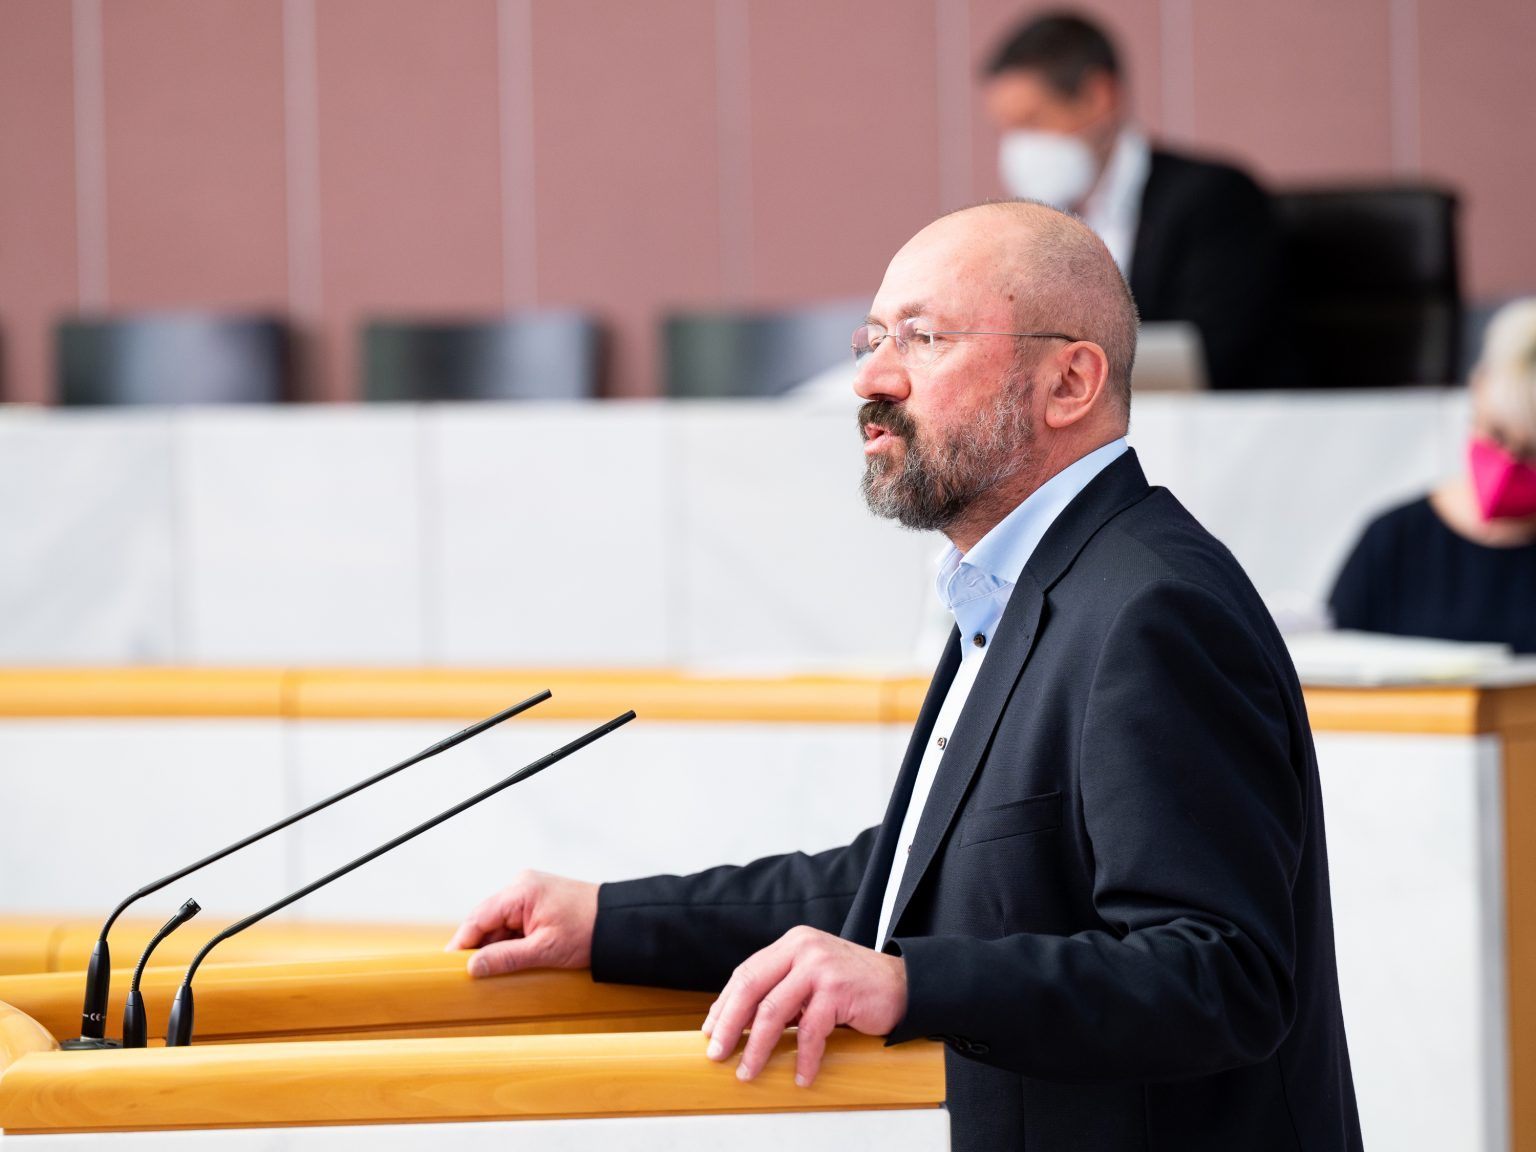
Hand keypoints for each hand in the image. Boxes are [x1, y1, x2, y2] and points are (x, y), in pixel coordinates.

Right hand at [446, 870, 597, 977]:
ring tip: (490, 973)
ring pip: (499, 924)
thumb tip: (472, 967)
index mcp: (520, 891)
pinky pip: (513, 923)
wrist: (621, 922)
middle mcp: (521, 886)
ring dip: (494, 946)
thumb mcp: (544, 950)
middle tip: (467, 977)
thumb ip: (506, 958)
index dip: (461, 943)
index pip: (478, 917)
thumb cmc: (589, 931)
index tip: (448, 966)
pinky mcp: (538, 903)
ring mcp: (530, 893)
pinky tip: (508, 961)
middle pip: (486, 920)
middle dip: (478, 947)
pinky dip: (509, 942)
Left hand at [701, 925, 906, 1086]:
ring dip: (757, 1047)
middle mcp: (803, 948)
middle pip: (751, 987)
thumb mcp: (813, 977)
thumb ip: (783, 988)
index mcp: (792, 943)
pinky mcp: (838, 989)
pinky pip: (810, 1031)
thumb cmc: (856, 985)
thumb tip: (740, 1024)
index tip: (710, 1031)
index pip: (746, 972)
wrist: (905, 984)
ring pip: (773, 1011)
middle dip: (729, 1024)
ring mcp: (820, 966)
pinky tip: (801, 1075)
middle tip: (717, 1053)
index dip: (724, 1004)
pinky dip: (803, 1058)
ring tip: (749, 1071)